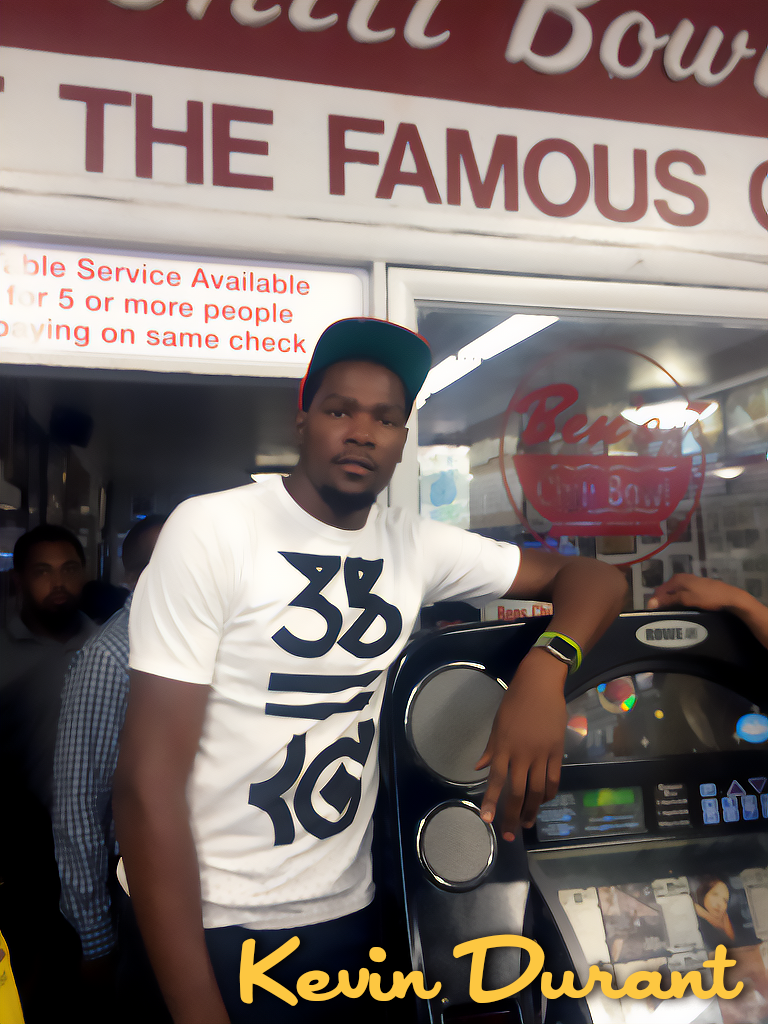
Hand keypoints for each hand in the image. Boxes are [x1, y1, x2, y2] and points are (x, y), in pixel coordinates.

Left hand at [476, 649, 567, 840]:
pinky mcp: (556, 751)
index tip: (487, 820)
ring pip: (537, 791)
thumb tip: (479, 768)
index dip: (491, 802)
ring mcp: (541, 754)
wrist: (539, 685)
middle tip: (508, 834)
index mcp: (503, 747)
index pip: (496, 780)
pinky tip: (543, 802)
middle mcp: (521, 754)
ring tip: (526, 823)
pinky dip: (548, 794)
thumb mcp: (497, 724)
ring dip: (531, 810)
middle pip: (517, 792)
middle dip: (511, 815)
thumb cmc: (514, 702)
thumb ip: (490, 749)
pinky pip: (553, 779)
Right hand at [648, 574, 744, 612]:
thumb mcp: (686, 599)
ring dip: (671, 603)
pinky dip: (680, 602)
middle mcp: (681, 578)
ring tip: (671, 615)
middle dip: (663, 602)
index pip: (659, 590)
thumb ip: (668, 600)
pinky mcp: (696, 588)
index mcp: (677, 579)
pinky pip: (682, 595)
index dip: (655, 602)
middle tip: (663, 616)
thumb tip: (650, 602)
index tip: (654, 615)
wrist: (730, 598)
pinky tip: (682, 609)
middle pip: (666, 591)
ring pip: (675, 593)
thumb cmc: (708, 597)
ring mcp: (690, 582)